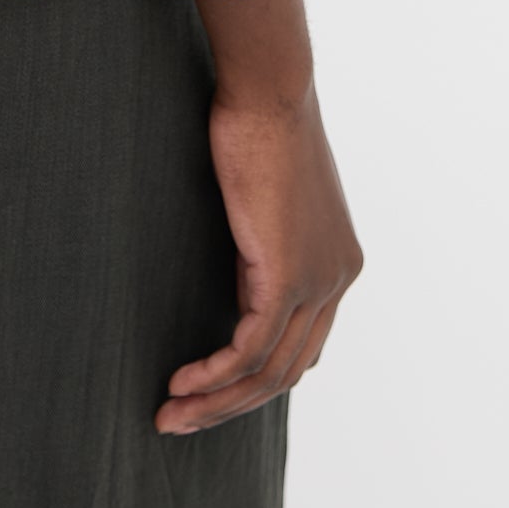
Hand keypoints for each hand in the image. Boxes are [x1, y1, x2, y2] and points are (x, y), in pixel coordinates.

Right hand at [156, 0, 362, 435]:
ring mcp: (319, 281)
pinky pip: (251, 348)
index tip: (208, 387)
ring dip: (217, 401)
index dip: (256, 375)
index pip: (302, 343)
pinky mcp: (289, 276)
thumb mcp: (264, 194)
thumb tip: (241, 260)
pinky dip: (215, 374)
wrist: (268, 89)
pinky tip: (182, 382)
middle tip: (181, 418)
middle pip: (288, 370)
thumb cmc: (255, 121)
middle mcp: (338, 277)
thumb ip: (262, 237)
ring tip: (170, 414)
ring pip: (270, 371)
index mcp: (338, 260)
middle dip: (232, 402)